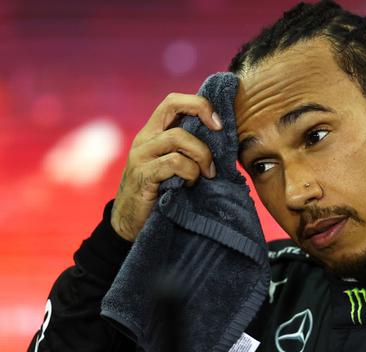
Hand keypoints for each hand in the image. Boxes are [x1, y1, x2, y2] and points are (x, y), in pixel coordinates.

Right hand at [111, 93, 221, 241]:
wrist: (130, 224)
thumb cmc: (161, 193)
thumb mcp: (174, 167)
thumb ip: (189, 150)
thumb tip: (225, 141)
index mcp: (153, 133)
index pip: (173, 101)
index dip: (198, 104)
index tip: (218, 122)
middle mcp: (145, 139)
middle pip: (172, 105)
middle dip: (202, 112)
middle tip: (220, 133)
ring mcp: (141, 156)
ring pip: (178, 137)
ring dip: (201, 154)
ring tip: (206, 174)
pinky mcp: (142, 176)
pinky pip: (174, 163)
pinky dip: (190, 172)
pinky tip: (190, 185)